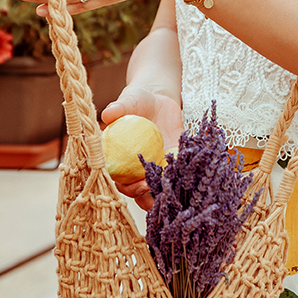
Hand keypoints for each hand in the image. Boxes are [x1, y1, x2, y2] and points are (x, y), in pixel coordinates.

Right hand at [103, 86, 182, 211]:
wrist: (157, 99)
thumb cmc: (136, 101)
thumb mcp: (128, 102)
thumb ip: (118, 109)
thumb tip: (107, 115)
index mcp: (121, 161)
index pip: (121, 182)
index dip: (129, 188)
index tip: (140, 184)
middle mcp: (138, 169)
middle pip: (141, 193)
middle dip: (148, 198)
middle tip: (160, 193)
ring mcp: (158, 167)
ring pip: (160, 189)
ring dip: (166, 194)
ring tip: (175, 191)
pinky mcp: (174, 161)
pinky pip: (179, 173)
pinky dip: (184, 176)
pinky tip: (190, 174)